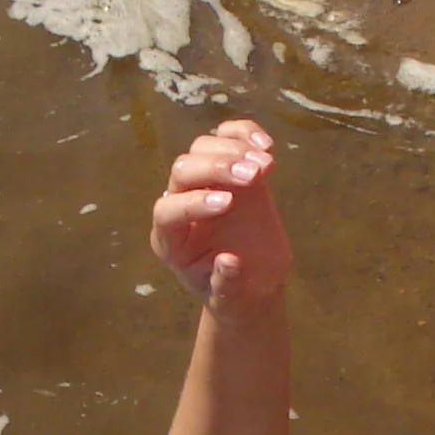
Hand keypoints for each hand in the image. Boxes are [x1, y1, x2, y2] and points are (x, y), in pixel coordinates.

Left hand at [153, 120, 291, 312]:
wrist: (253, 279)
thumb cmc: (236, 294)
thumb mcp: (233, 300)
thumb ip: (228, 286)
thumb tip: (231, 263)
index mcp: (171, 241)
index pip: (168, 211)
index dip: (192, 203)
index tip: (227, 205)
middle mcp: (181, 204)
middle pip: (183, 170)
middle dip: (216, 168)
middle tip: (253, 176)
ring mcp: (205, 183)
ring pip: (203, 147)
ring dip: (234, 150)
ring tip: (266, 165)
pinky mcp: (230, 169)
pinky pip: (228, 137)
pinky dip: (245, 133)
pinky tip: (267, 146)